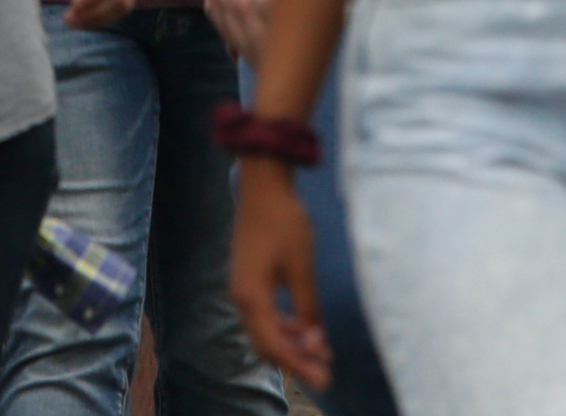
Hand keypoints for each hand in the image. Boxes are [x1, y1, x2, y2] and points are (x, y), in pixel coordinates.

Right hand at [228, 160, 330, 389]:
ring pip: (264, 331)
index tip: (324, 377)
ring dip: (291, 344)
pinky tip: (305, 328)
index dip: (299, 365)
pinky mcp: (248, 280)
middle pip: (265, 343)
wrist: (263, 188)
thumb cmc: (283, 223)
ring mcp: (241, 289)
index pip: (273, 345)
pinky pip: (264, 315)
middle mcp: (240, 297)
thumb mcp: (301, 267)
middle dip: (296, 360)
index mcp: (250, 296)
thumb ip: (308, 308)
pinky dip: (284, 327)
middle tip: (325, 372)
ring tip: (320, 352)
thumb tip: (316, 343)